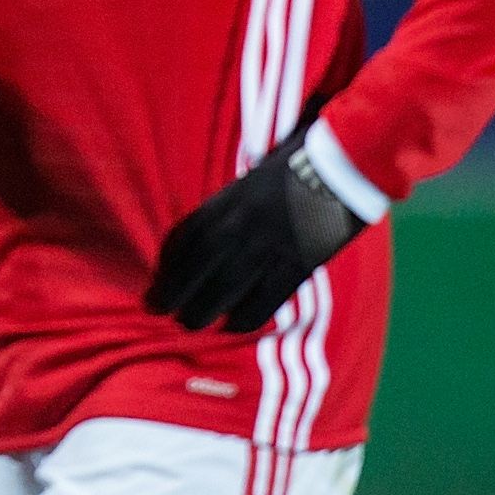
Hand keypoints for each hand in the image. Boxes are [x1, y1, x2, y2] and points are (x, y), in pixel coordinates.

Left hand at [146, 129, 363, 332]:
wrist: (340, 169)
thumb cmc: (292, 170)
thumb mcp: (248, 184)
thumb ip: (227, 210)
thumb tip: (204, 240)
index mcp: (226, 202)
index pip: (185, 238)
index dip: (167, 265)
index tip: (155, 280)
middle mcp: (240, 225)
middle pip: (197, 267)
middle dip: (175, 293)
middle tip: (160, 310)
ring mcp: (267, 247)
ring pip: (225, 287)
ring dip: (202, 310)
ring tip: (189, 324)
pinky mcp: (296, 265)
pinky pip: (265, 299)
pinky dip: (245, 317)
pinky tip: (232, 326)